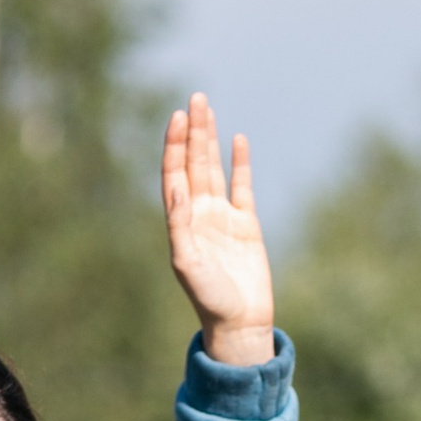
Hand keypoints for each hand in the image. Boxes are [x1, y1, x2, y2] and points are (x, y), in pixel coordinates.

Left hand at [164, 94, 275, 366]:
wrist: (239, 322)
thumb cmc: (209, 299)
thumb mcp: (187, 264)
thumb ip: (179, 226)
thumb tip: (177, 189)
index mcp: (181, 222)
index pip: (174, 174)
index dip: (175, 145)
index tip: (177, 117)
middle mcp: (199, 214)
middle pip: (193, 163)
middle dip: (193, 131)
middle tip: (195, 98)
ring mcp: (223, 217)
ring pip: (215, 168)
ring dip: (210, 139)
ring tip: (207, 108)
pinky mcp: (247, 225)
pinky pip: (242, 186)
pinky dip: (240, 163)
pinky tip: (238, 140)